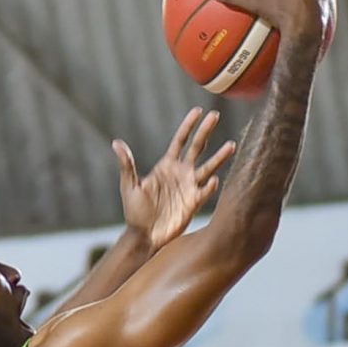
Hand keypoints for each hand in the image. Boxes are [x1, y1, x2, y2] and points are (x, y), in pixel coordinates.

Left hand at [114, 109, 236, 252]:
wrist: (144, 235)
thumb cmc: (135, 211)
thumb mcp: (129, 185)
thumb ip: (127, 164)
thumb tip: (116, 143)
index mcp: (166, 165)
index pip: (180, 140)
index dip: (189, 125)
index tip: (198, 111)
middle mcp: (181, 173)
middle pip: (197, 147)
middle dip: (206, 131)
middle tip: (216, 115)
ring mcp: (189, 187)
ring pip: (208, 167)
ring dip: (219, 157)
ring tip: (231, 146)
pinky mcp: (193, 203)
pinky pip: (205, 191)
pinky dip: (210, 186)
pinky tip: (214, 179)